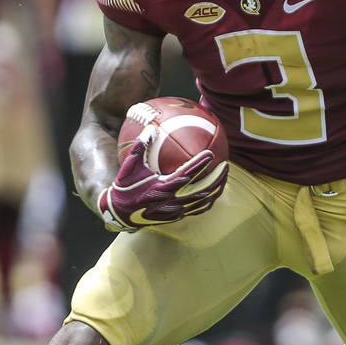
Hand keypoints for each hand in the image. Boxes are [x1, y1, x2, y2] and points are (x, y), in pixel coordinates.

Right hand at [97, 125, 228, 231]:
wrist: (119, 213)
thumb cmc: (125, 187)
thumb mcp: (129, 166)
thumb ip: (140, 146)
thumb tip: (150, 128)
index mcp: (162, 187)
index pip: (186, 175)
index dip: (200, 164)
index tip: (211, 153)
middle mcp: (171, 200)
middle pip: (202, 190)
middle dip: (216, 178)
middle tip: (226, 165)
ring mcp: (175, 210)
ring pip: (202, 201)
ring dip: (216, 189)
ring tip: (224, 177)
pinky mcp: (176, 216)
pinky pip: (197, 209)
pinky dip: (208, 200)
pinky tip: (214, 192)